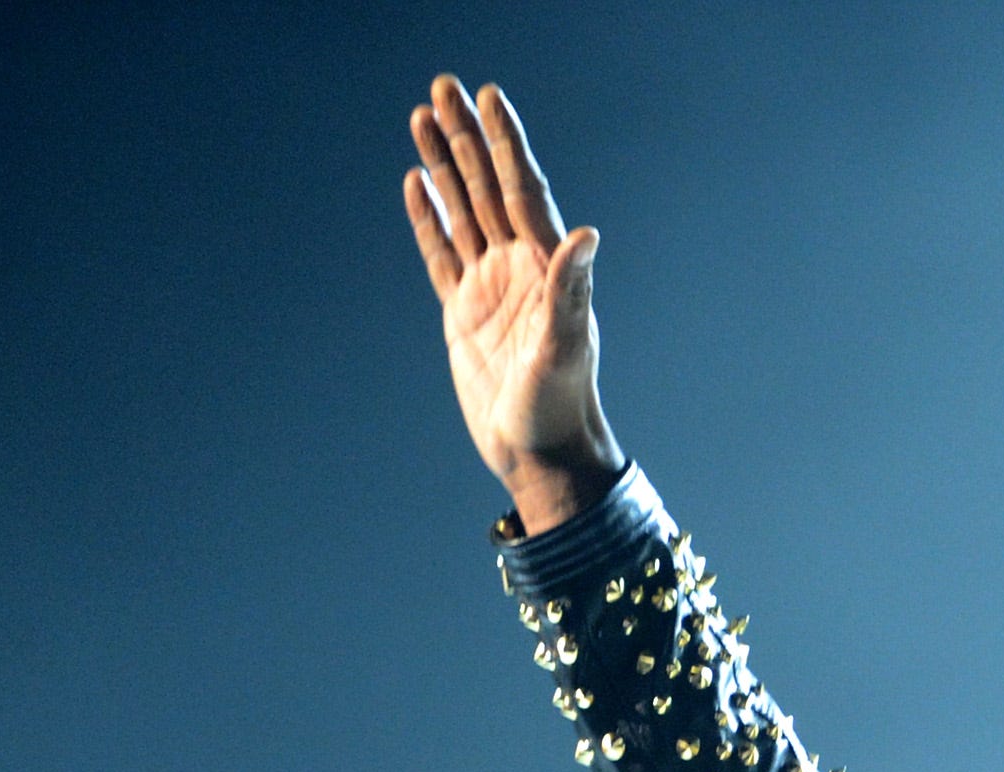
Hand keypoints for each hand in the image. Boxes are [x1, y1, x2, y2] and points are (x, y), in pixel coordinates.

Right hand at [403, 76, 621, 533]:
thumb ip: (571, 287)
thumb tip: (586, 234)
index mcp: (545, 267)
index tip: (490, 97)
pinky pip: (441, 252)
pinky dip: (429, 217)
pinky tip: (417, 183)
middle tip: (442, 86)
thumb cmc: (560, 405)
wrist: (539, 452)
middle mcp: (518, 268)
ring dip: (443, 165)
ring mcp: (489, 287)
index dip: (505, 142)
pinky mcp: (463, 312)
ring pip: (462, 210)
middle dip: (465, 136)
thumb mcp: (566, 344)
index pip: (522, 188)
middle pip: (487, 186)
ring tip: (420, 118)